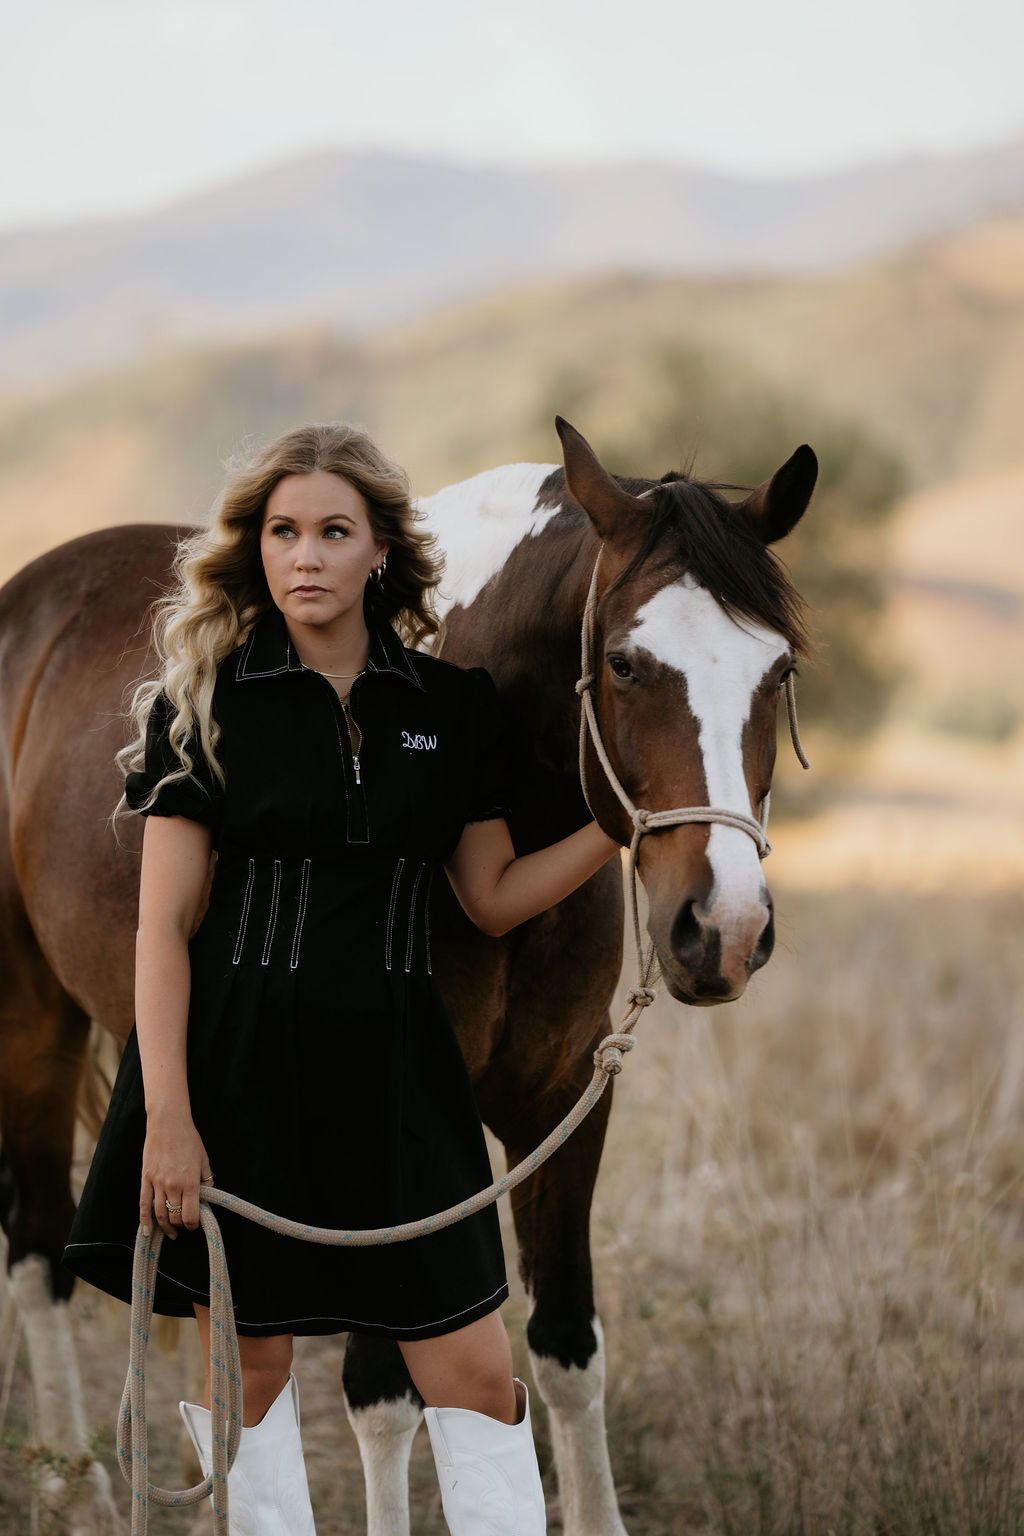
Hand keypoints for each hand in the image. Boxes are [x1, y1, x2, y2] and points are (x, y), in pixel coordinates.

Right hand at [140, 1111, 213, 1238]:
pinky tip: (147, 1231)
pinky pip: (143, 1204)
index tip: (195, 1224)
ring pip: (160, 1214)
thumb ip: (207, 1180)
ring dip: (165, 1226)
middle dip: (181, 1224)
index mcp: (190, 1182)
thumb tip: (207, 1198)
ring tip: (171, 1232)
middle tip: (184, 1224)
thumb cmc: (189, 1139)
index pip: (191, 1215)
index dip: (194, 1224)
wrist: (168, 1123)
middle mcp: (173, 1186)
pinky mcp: (146, 1179)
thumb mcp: (204, 1159)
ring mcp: (157, 1183)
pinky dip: (144, 1221)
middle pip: (175, 1217)